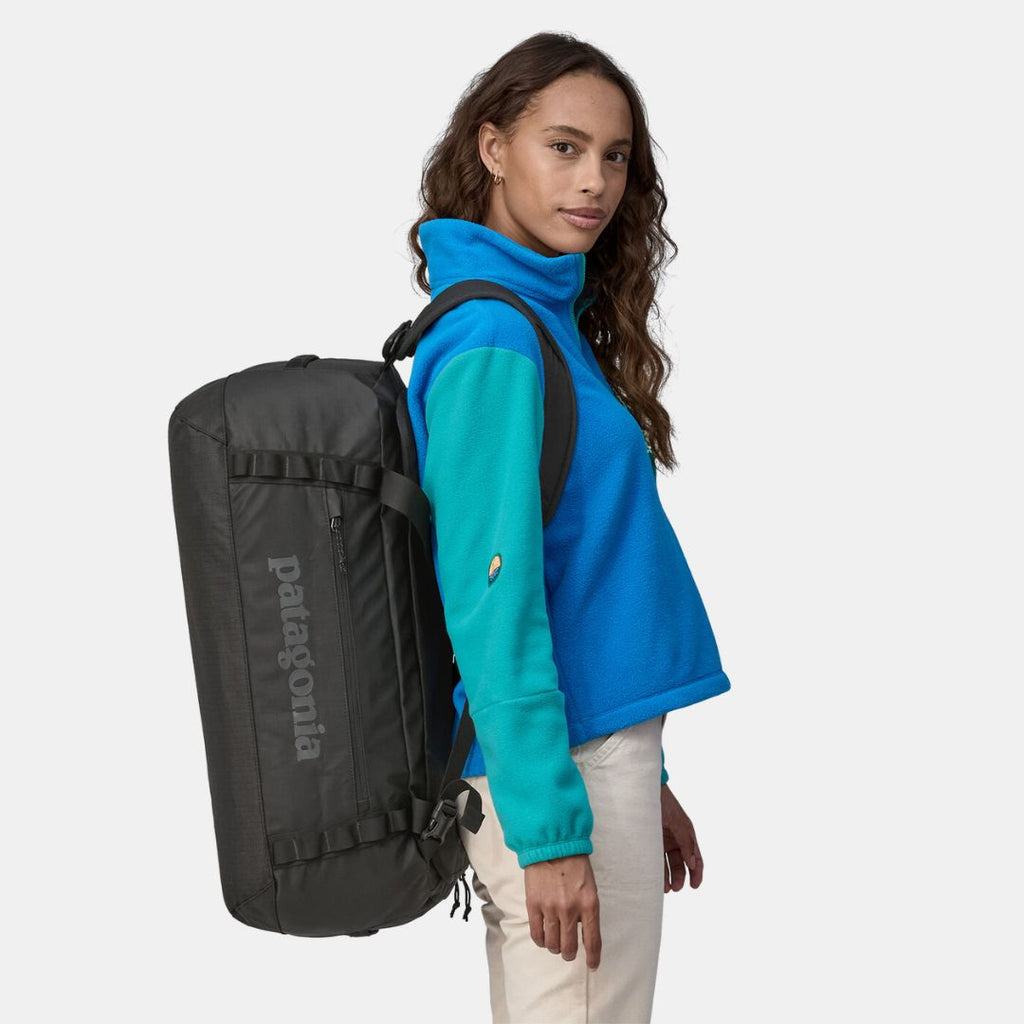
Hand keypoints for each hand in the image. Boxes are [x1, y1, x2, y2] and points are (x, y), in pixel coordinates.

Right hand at [523, 853, 601, 969]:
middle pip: (569, 947)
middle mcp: (570, 909)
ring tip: (554, 942)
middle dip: (569, 953)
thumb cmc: (574, 864)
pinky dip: (540, 940)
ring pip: (552, 944)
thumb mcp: (590, 887)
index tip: (592, 965)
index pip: (592, 940)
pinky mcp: (534, 905)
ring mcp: (551, 908)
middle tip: (568, 951)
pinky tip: (543, 937)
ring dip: (554, 947)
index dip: (593, 957)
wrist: (552, 844)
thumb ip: (586, 910)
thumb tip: (581, 932)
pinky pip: (536, 934)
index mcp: (589, 904)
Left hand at [661, 783, 703, 892]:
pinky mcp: (650, 841)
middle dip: (680, 877)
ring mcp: (663, 841)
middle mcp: (676, 840)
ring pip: (668, 864)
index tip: (694, 886)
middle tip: (676, 888)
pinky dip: (657, 870)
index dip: (697, 873)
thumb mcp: (678, 822)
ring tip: (666, 888)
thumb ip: (686, 842)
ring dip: (668, 877)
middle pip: (682, 864)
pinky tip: (656, 879)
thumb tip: (693, 863)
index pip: (696, 858)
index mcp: (687, 834)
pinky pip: (655, 859)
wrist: (644, 791)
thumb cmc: (665, 803)